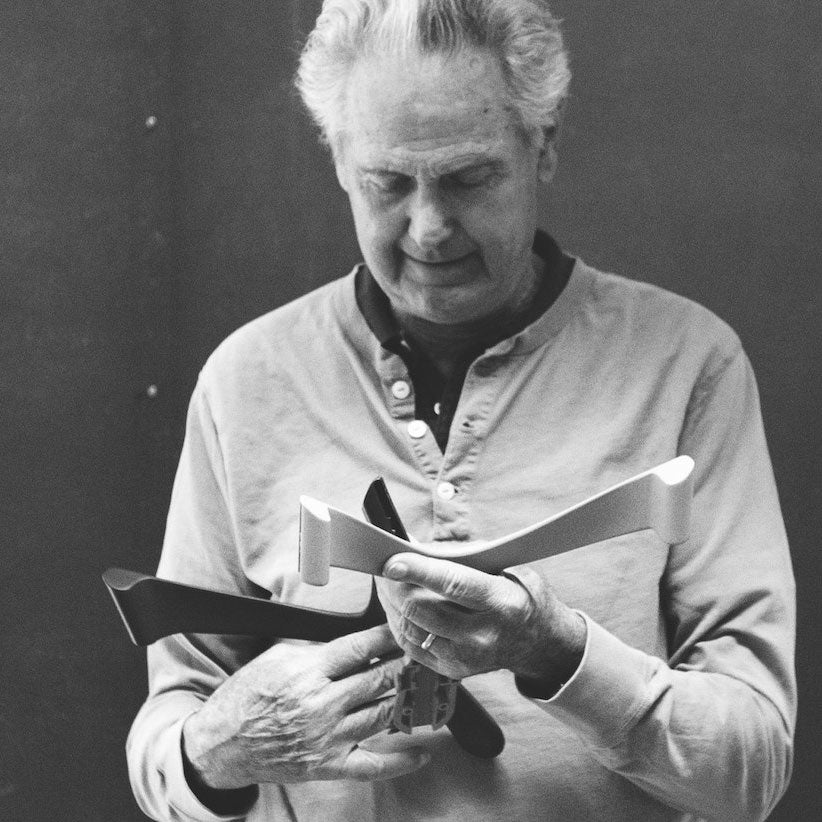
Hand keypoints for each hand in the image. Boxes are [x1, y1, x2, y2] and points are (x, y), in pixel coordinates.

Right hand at [182, 624, 428, 788]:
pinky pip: (373, 766)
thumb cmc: (251, 692)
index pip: (361, 648)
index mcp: (309, 670)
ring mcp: (327, 738)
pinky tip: (424, 751)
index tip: (408, 628)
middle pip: (379, 680)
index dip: (390, 637)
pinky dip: (401, 761)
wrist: (223, 742)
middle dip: (409, 665)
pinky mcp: (329, 765)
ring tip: (432, 686)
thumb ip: (318, 648)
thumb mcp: (279, 655)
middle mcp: (322, 704)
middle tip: (430, 653)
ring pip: (383, 715)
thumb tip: (357, 640)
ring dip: (411, 700)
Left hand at [377, 554, 585, 684]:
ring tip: (386, 581)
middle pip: (422, 609)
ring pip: (410, 627)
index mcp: (501, 603)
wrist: (541, 644)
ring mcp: (466, 658)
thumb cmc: (521, 596)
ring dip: (391, 602)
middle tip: (383, 565)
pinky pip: (410, 644)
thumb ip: (466, 556)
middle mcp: (483, 636)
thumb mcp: (508, 567)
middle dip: (396, 585)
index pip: (452, 584)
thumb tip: (419, 545)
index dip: (418, 571)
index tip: (392, 561)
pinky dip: (397, 620)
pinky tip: (396, 603)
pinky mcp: (452, 670)